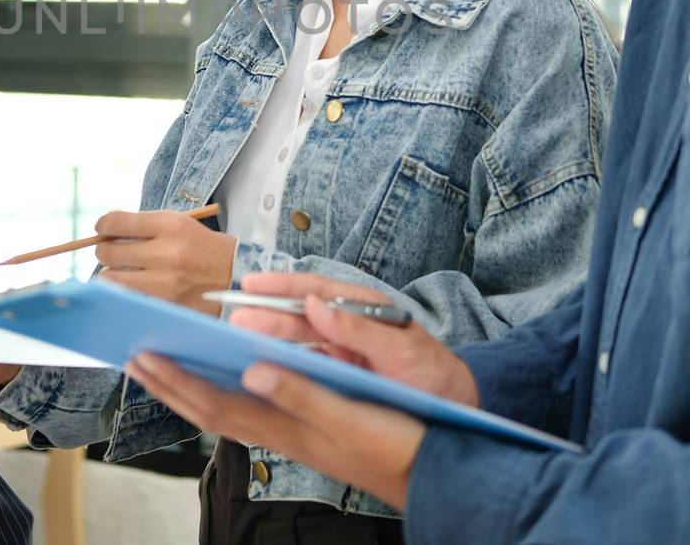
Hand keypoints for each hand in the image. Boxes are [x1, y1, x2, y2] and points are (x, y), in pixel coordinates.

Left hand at [94, 209, 237, 314]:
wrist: (235, 277)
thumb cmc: (202, 247)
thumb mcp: (179, 224)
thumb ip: (144, 225)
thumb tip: (105, 231)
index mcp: (171, 226)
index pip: (117, 223)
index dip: (103, 225)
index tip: (102, 228)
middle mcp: (167, 254)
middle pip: (108, 252)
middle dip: (105, 250)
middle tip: (111, 251)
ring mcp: (164, 284)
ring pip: (110, 279)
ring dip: (112, 273)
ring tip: (124, 271)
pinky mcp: (164, 306)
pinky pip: (127, 297)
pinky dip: (125, 292)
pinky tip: (136, 286)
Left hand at [126, 352, 425, 509]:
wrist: (430, 472)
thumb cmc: (393, 443)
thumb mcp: (346, 415)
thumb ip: (299, 392)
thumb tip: (250, 369)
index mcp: (282, 424)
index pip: (213, 401)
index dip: (176, 380)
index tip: (143, 355)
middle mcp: (278, 432)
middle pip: (210, 408)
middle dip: (170, 384)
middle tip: (136, 359)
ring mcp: (291, 433)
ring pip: (227, 410)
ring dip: (193, 388)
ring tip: (167, 369)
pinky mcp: (307, 430)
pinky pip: (250, 410)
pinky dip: (226, 393)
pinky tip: (226, 382)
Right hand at [229, 272, 476, 405]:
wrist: (457, 406)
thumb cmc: (435, 374)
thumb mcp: (401, 349)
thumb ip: (358, 327)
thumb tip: (314, 304)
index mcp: (363, 307)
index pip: (315, 289)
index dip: (281, 286)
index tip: (251, 284)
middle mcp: (348, 322)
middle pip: (299, 312)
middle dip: (265, 311)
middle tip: (232, 315)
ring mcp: (343, 346)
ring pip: (298, 336)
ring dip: (268, 334)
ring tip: (236, 335)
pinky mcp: (341, 369)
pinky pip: (305, 359)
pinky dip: (282, 359)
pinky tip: (260, 363)